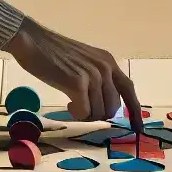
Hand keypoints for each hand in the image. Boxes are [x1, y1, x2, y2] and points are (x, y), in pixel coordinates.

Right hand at [4, 19, 143, 134]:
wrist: (33, 42)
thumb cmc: (53, 53)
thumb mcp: (84, 63)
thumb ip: (98, 79)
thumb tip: (104, 105)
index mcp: (109, 62)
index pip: (129, 90)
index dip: (135, 112)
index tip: (139, 129)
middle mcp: (105, 68)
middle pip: (113, 108)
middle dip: (98, 114)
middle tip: (82, 108)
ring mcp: (93, 75)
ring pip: (99, 112)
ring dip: (86, 114)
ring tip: (72, 102)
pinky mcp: (78, 83)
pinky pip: (84, 112)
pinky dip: (76, 114)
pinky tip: (68, 104)